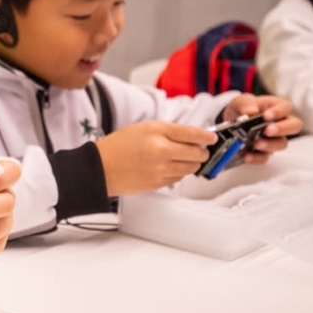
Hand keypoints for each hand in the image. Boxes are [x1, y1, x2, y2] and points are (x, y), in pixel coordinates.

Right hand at [96, 121, 217, 195]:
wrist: (99, 168)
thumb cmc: (117, 146)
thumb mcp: (142, 128)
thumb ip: (168, 131)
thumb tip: (192, 137)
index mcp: (157, 132)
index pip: (192, 133)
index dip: (206, 136)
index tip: (212, 138)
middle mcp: (162, 151)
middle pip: (197, 154)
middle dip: (202, 152)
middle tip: (200, 150)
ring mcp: (160, 170)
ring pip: (190, 168)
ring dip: (192, 164)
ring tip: (182, 159)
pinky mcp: (158, 184)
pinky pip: (178, 179)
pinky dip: (178, 173)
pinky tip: (169, 168)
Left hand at [222, 94, 303, 163]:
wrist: (233, 121)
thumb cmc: (243, 108)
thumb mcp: (241, 101)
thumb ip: (245, 104)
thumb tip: (250, 112)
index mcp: (277, 107)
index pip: (286, 107)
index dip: (279, 111)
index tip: (266, 115)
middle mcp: (280, 123)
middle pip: (294, 126)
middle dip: (283, 129)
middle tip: (268, 131)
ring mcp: (274, 138)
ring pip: (282, 144)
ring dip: (270, 145)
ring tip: (256, 144)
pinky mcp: (265, 151)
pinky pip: (265, 157)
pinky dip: (256, 157)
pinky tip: (247, 156)